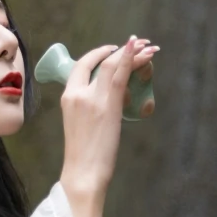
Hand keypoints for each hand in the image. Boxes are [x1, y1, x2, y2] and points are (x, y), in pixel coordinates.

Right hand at [60, 37, 158, 216]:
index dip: (98, 54)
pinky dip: (132, 59)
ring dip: (132, 53)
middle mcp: (77, 93)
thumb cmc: (84, 157)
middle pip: (99, 61)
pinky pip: (121, 75)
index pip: (81, 66)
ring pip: (113, 65)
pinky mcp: (109, 105)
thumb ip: (89, 109)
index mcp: (68, 97)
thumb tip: (106, 105)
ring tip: (148, 46)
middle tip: (137, 43)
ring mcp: (92, 97)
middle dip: (119, 50)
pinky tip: (142, 50)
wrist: (83, 173)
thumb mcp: (80, 126)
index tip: (112, 50)